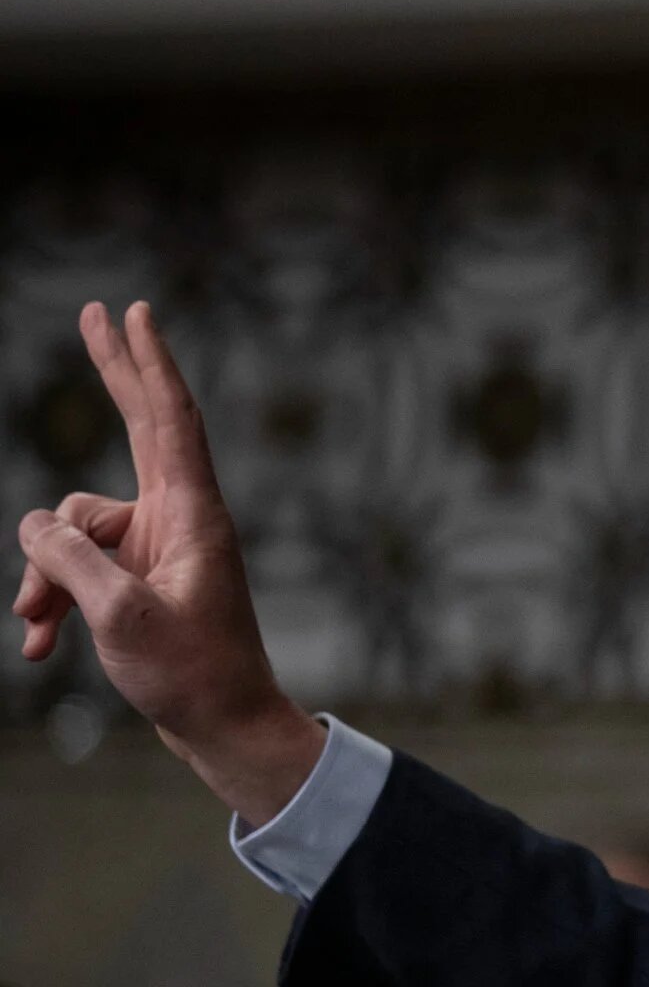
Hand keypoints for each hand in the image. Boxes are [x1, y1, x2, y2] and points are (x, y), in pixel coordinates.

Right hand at [12, 302, 322, 823]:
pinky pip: (80, 567)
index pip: (170, 419)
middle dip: (111, 374)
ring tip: (35, 628)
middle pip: (138, 428)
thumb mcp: (119, 615)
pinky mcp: (141, 578)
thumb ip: (71, 558)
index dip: (149, 363)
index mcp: (193, 514)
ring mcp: (159, 546)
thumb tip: (36, 522)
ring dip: (43, 576)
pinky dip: (54, 601)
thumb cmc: (189, 674)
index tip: (135, 312)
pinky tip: (40, 647)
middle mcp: (179, 518)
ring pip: (76, 529)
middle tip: (94, 311)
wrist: (224, 727)